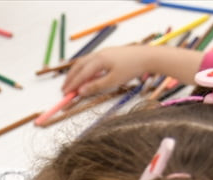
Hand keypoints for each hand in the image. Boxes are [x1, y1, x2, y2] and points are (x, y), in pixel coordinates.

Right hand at [62, 45, 203, 96]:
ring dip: (76, 73)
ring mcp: (103, 52)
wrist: (148, 57)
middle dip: (70, 78)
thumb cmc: (132, 68)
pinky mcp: (109, 53)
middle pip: (79, 66)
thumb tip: (81, 91)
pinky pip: (91, 61)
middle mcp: (98, 54)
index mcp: (98, 60)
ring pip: (84, 62)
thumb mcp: (113, 81)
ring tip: (72, 83)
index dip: (72, 85)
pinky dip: (85, 69)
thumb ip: (96, 86)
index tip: (65, 94)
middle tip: (64, 89)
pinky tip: (86, 75)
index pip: (81, 74)